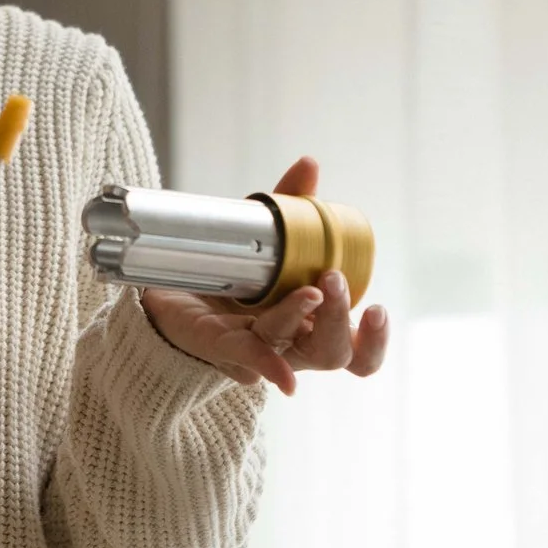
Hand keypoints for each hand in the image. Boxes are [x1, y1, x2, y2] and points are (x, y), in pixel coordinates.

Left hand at [141, 157, 392, 394]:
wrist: (169, 290)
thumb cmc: (232, 273)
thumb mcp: (266, 238)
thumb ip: (290, 207)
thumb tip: (309, 166)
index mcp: (313, 324)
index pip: (357, 349)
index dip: (375, 339)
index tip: (378, 310)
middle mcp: (293, 345)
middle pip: (334, 353)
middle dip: (341, 317)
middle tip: (332, 279)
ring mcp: (260, 349)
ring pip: (296, 351)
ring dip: (304, 319)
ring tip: (309, 291)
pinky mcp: (223, 348)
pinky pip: (250, 360)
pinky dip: (270, 368)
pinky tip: (285, 380)